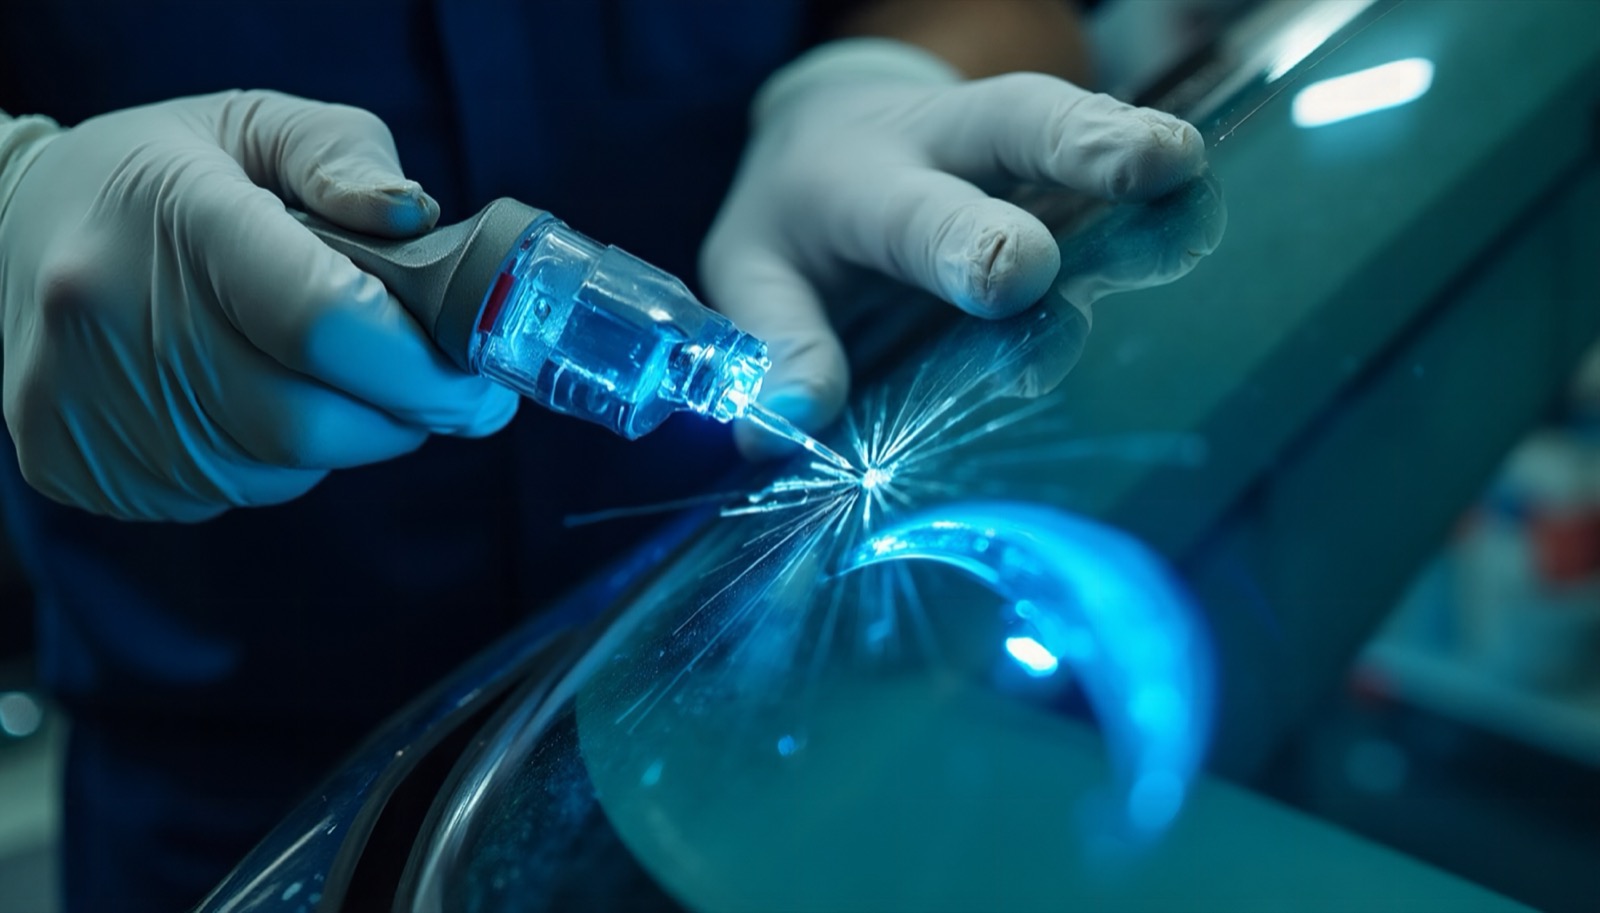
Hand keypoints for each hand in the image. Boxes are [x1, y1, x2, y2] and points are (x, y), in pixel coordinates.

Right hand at [0, 91, 516, 520]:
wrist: (8, 226)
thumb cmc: (160, 175)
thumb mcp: (259, 125)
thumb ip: (347, 161)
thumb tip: (419, 220)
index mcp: (176, 218)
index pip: (326, 321)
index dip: (423, 370)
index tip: (480, 385)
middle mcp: (110, 319)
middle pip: (310, 421)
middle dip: (396, 416)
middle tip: (428, 388)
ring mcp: (85, 406)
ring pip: (275, 469)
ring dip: (333, 436)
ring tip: (315, 372)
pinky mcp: (77, 467)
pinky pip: (223, 494)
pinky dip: (266, 459)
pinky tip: (242, 395)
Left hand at [700, 39, 1205, 456]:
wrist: (826, 130)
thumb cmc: (796, 223)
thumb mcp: (755, 275)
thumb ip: (775, 343)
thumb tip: (774, 429)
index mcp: (860, 181)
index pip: (911, 215)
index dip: (960, 247)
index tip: (1008, 282)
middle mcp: (939, 142)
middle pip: (1011, 124)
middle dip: (1075, 148)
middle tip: (1149, 171)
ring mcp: (1002, 142)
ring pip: (1067, 123)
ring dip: (1134, 148)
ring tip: (1196, 174)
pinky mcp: (1049, 155)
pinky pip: (1103, 152)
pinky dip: (1155, 174)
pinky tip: (1205, 201)